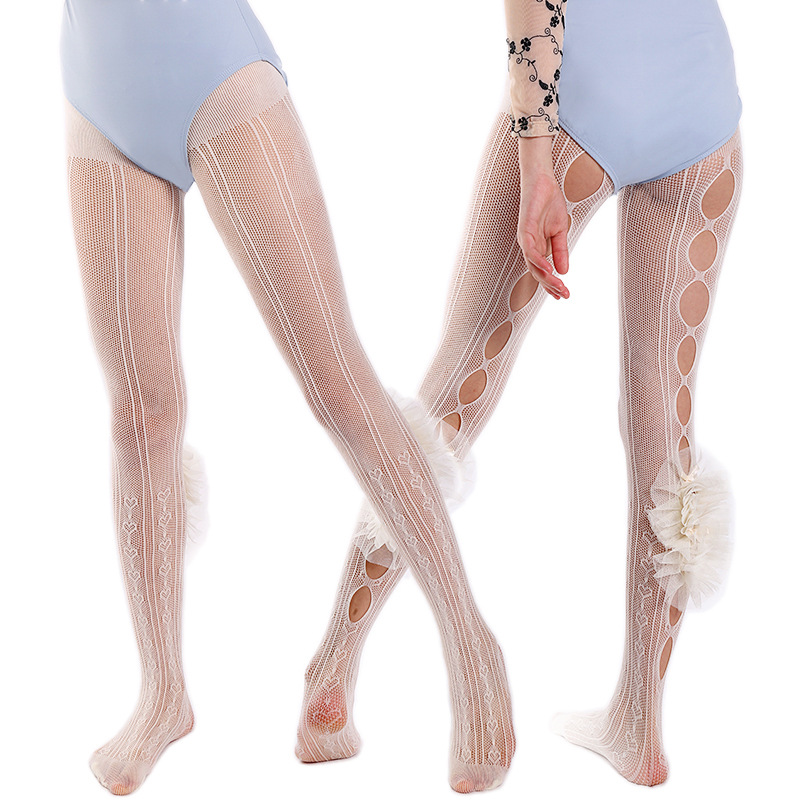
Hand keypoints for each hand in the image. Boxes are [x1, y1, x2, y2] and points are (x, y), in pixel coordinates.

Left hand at [517, 137, 569, 299]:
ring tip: (558, 286)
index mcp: (537, 247)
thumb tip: (564, 271)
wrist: (543, 181)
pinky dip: (539, 261)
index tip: (564, 296)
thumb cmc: (549, 203)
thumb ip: (561, 251)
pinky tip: (548, 269)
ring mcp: (525, 239)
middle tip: (564, 295)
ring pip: (533, 265)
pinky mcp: (524, 229)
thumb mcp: (560, 231)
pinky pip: (530, 250)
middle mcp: (529, 247)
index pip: (543, 272)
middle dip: (551, 285)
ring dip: (546, 277)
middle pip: (537, 272)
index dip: (552, 285)